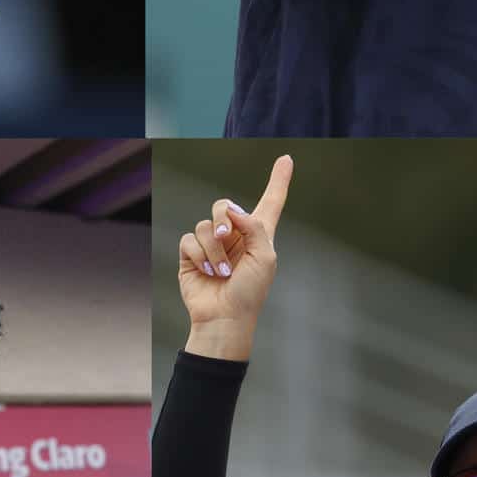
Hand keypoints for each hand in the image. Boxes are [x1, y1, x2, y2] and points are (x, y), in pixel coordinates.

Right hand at [177, 154, 292, 361]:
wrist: (225, 317)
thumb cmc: (250, 292)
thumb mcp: (265, 256)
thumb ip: (254, 226)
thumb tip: (230, 209)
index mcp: (259, 234)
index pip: (271, 202)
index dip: (279, 181)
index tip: (286, 160)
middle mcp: (235, 236)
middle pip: (224, 205)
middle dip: (224, 217)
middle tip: (226, 236)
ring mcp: (212, 245)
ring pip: (205, 225)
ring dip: (214, 250)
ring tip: (221, 271)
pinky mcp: (191, 255)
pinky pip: (190, 239)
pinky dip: (199, 255)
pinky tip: (206, 272)